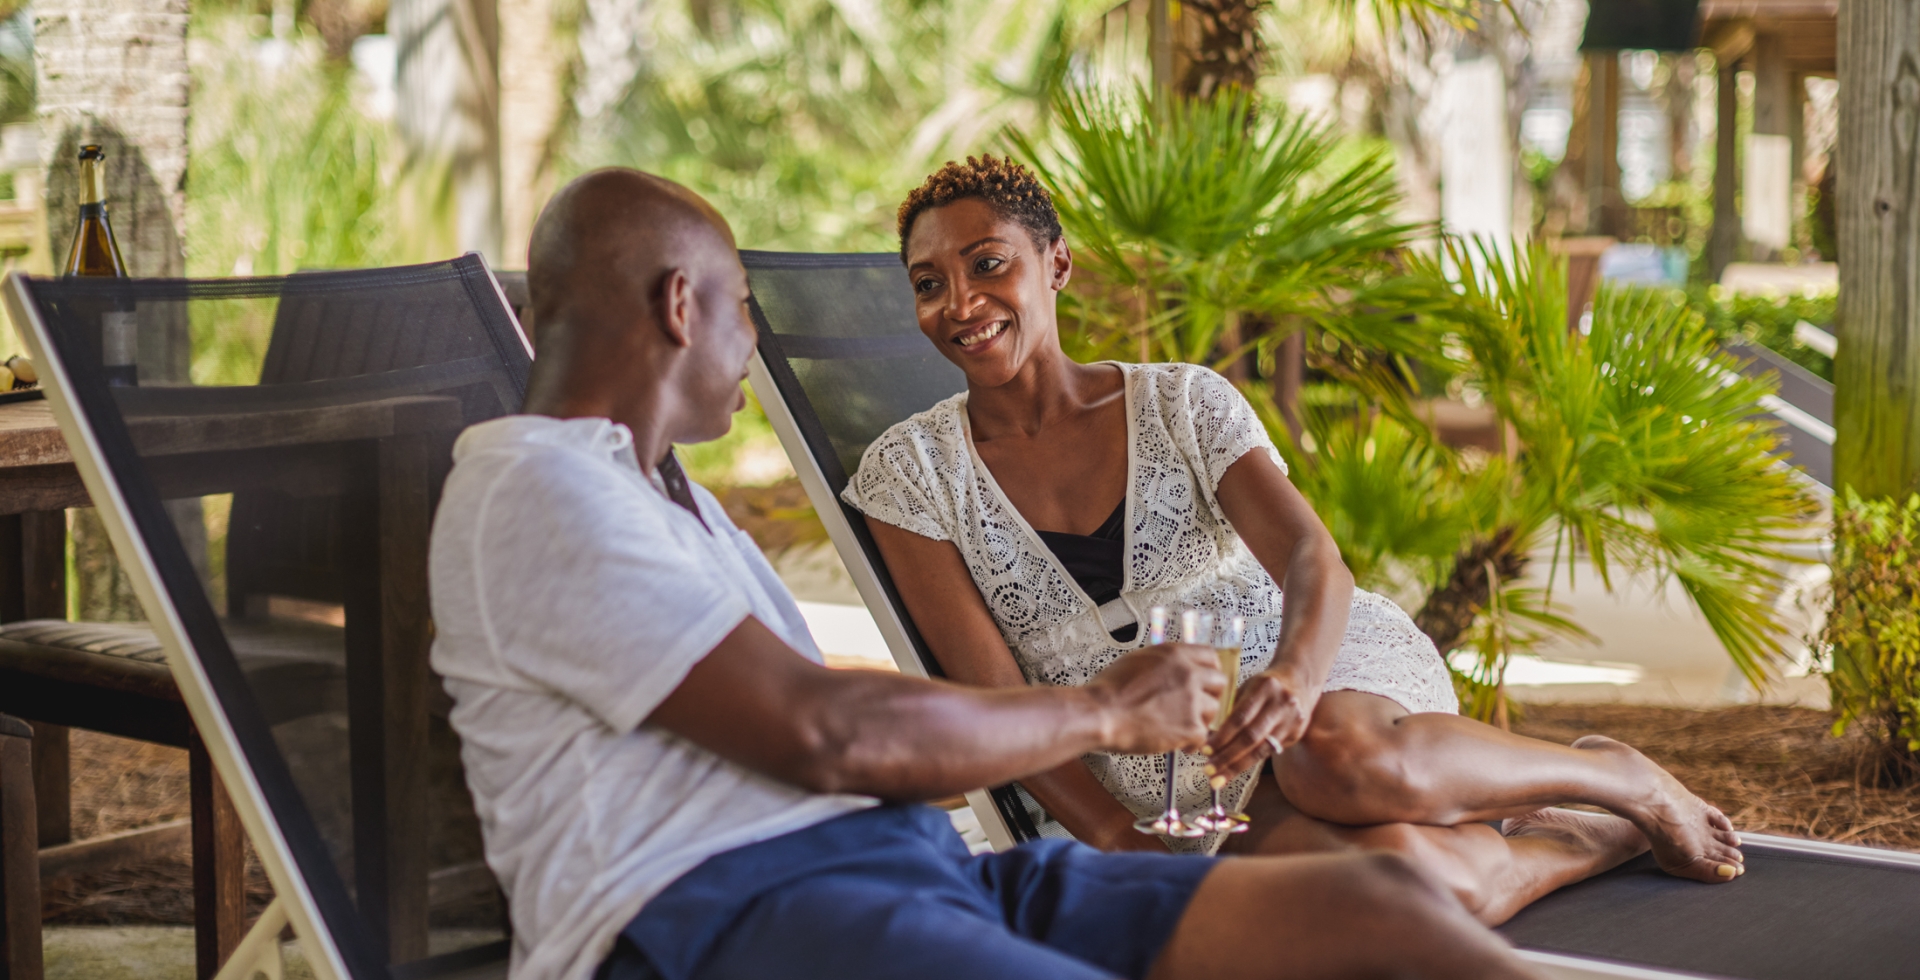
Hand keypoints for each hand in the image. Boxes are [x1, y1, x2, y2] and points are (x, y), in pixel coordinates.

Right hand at [1084, 643, 1224, 754]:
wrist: (1100, 714)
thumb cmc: (1109, 690)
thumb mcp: (1137, 661)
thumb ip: (1162, 663)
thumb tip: (1171, 668)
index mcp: (1175, 655)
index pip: (1210, 656)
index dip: (1209, 670)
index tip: (1206, 679)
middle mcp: (1188, 674)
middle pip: (1219, 682)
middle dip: (1209, 695)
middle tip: (1198, 705)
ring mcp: (1192, 700)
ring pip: (1213, 710)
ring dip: (1199, 720)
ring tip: (1180, 727)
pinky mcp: (1190, 727)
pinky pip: (1203, 736)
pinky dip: (1190, 742)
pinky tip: (1177, 743)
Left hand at [1208, 662, 1318, 775]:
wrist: (1298, 680)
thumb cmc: (1265, 685)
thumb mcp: (1247, 688)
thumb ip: (1232, 709)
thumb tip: (1210, 737)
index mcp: (1264, 687)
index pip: (1239, 718)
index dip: (1221, 737)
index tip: (1205, 750)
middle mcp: (1281, 703)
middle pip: (1251, 737)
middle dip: (1227, 757)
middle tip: (1210, 770)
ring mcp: (1291, 720)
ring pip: (1261, 749)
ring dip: (1237, 766)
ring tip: (1219, 778)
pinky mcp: (1297, 733)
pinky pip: (1270, 752)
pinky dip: (1250, 761)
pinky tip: (1236, 769)